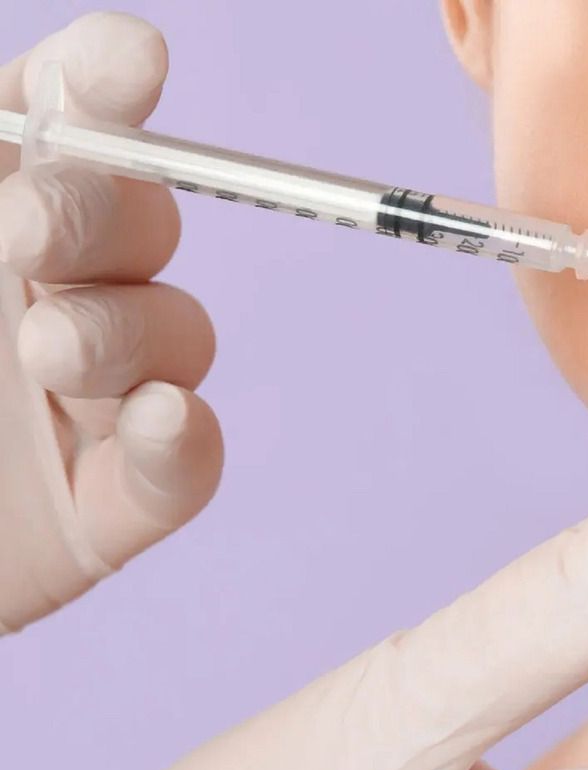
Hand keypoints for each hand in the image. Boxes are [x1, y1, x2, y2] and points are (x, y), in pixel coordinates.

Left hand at [0, 12, 219, 634]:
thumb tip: (1, 118)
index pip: (60, 127)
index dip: (105, 85)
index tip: (130, 60)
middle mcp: (41, 294)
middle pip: (139, 220)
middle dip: (101, 213)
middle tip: (21, 234)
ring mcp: (81, 404)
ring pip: (176, 336)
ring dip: (125, 331)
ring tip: (46, 353)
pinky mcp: (104, 507)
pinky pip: (184, 468)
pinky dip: (184, 441)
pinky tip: (158, 420)